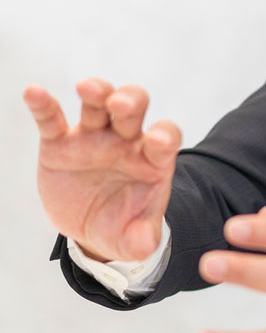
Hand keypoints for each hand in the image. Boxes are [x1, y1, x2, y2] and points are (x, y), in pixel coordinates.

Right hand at [23, 78, 181, 261]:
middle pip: (132, 109)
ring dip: (95, 92)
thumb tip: (144, 244)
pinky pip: (52, 119)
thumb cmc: (121, 227)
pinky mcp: (59, 143)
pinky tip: (34, 93)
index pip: (165, 137)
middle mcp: (124, 141)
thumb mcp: (133, 240)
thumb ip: (142, 240)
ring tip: (87, 88)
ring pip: (97, 105)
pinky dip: (43, 105)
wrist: (90, 230)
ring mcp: (92, 138)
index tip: (158, 141)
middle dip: (129, 102)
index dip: (164, 136)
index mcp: (151, 160)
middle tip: (120, 105)